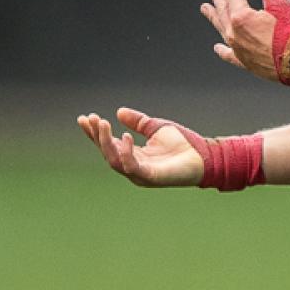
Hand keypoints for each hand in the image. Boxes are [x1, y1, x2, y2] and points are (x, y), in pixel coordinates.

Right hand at [77, 107, 204, 186]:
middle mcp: (133, 166)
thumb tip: (119, 112)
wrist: (205, 156)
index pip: (109, 144)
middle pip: (107, 152)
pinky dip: (126, 152)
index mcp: (133, 155)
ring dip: (106, 142)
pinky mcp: (150, 177)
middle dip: (97, 136)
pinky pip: (132, 166)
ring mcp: (140, 174)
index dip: (95, 133)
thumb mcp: (156, 128)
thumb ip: (138, 122)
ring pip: (114, 160)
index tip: (85, 118)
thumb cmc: (184, 144)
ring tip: (103, 123)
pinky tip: (125, 137)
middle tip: (92, 119)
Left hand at [200, 0, 289, 81]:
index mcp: (241, 16)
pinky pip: (228, 55)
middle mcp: (234, 33)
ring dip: (214, 18)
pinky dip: (222, 50)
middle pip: (223, 11)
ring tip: (207, 10)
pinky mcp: (243, 62)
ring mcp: (237, 48)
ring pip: (221, 29)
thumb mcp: (278, 2)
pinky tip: (217, 47)